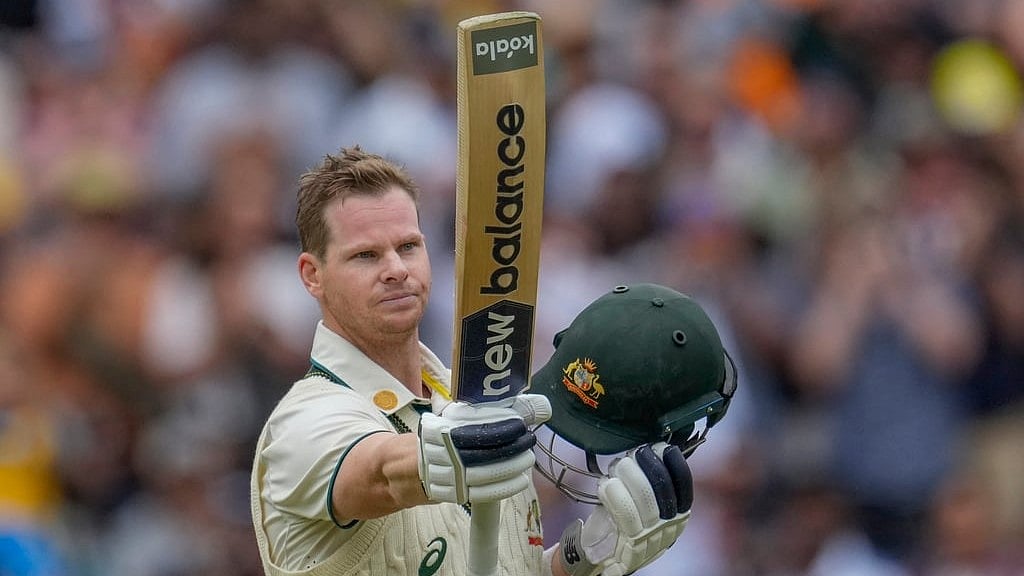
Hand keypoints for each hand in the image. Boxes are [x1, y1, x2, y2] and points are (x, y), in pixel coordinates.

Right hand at [418, 394, 550, 503]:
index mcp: (444, 431)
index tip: (520, 425)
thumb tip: (534, 404)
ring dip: (513, 467)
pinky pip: (484, 493)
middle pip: (485, 453)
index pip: (478, 430)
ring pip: (487, 475)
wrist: (413, 467)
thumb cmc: (442, 438)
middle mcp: (445, 454)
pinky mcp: (454, 493)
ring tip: (528, 458)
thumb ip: (488, 411)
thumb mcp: (455, 419)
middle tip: (528, 441)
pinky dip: (505, 487)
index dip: (502, 429)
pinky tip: (520, 480)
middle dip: (513, 448)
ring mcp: (449, 476)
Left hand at [559, 443, 691, 575]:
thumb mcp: (643, 503)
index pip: (684, 485)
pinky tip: (606, 484)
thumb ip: (651, 482)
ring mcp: (652, 536)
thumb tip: (652, 448)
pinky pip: (625, 512)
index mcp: (678, 515)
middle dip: (647, 463)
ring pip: (644, 496)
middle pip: (662, 487)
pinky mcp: (631, 543)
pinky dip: (614, 492)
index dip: (676, 464)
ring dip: (628, 474)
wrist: (604, 555)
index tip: (663, 447)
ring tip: (617, 466)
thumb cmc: (623, 521)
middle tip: (634, 452)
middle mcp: (669, 526)